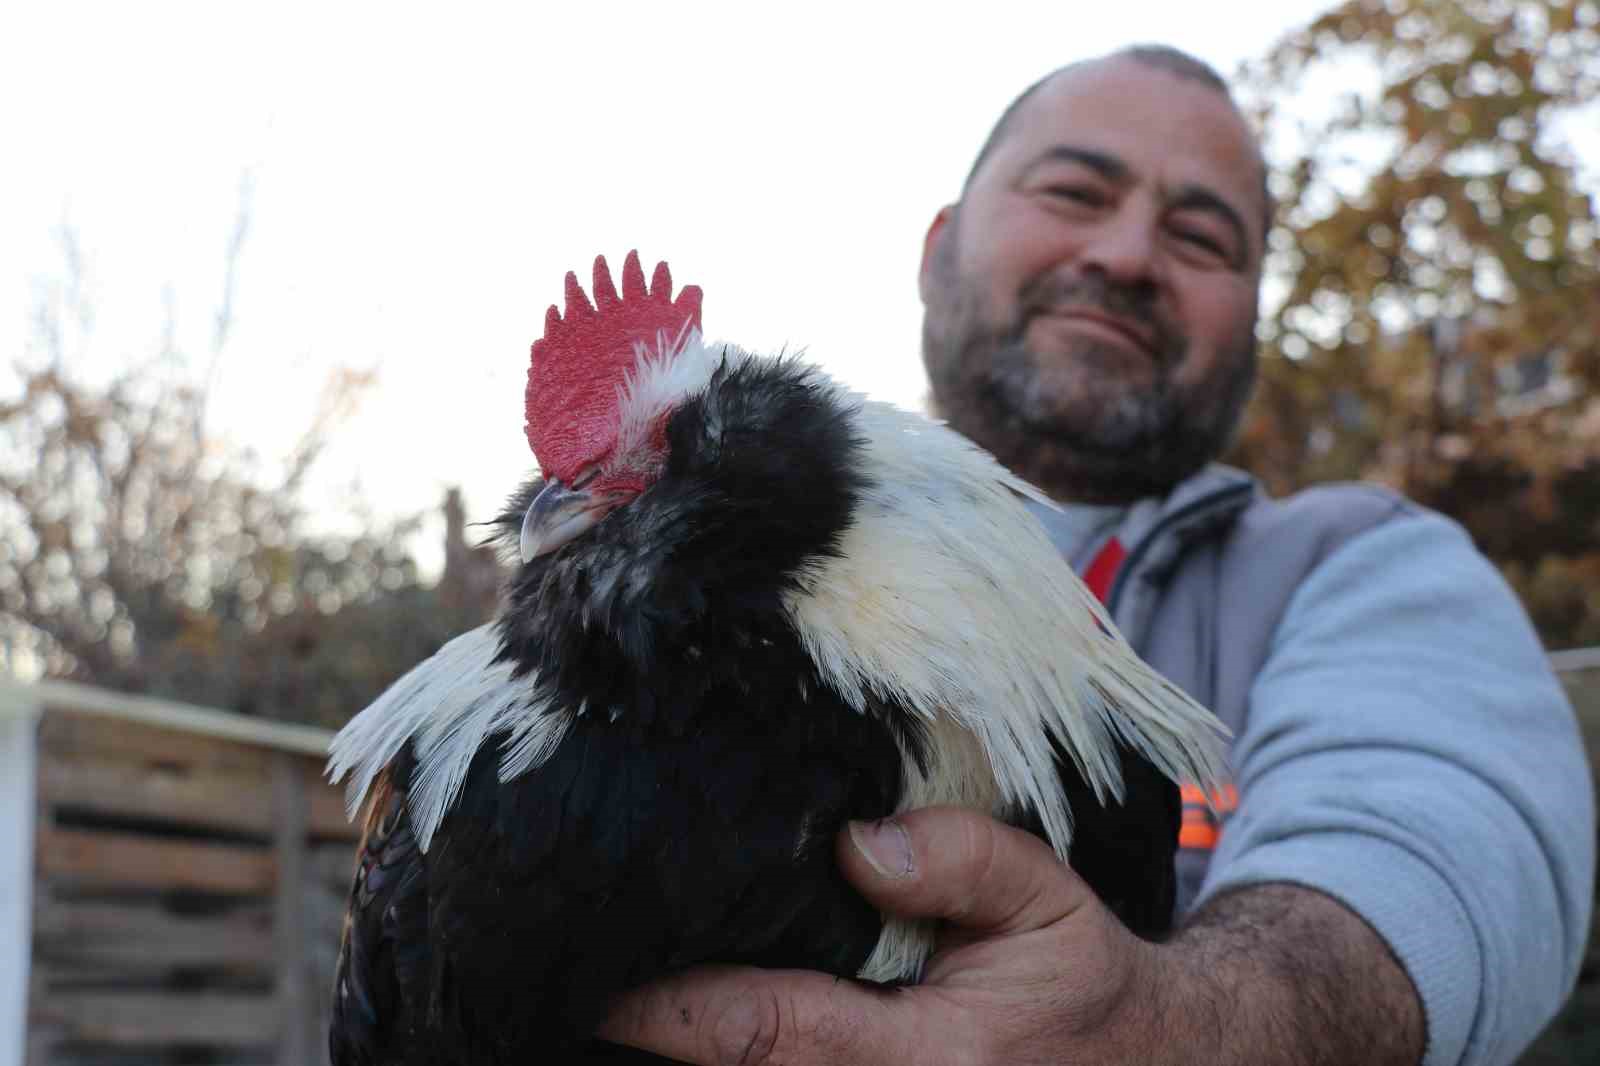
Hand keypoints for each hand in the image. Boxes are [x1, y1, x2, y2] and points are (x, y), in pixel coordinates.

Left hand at [598, 806, 1174, 1064]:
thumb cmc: (1084, 984)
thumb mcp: (1049, 899)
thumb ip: (961, 859)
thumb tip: (854, 843)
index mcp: (927, 1059)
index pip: (765, 1034)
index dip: (669, 1010)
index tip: (600, 980)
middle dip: (659, 1037)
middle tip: (583, 967)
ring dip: (697, 1054)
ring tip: (622, 1001)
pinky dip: (739, 1063)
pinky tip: (703, 1025)